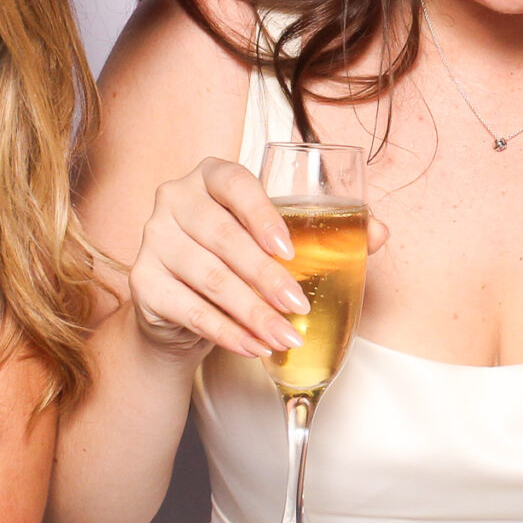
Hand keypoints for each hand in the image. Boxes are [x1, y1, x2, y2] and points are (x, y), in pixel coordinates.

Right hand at [126, 157, 389, 361]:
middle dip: (265, 277)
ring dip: (252, 313)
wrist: (183, 303)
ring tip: (287, 336)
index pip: (234, 182)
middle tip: (299, 305)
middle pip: (222, 238)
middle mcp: (174, 199)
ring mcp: (153, 240)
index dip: (261, 213)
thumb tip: (379, 233)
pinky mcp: (143, 283)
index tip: (290, 249)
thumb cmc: (238, 258)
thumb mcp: (275, 239)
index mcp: (210, 176)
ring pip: (208, 279)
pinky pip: (190, 311)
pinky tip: (256, 347)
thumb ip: (326, 230)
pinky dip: (227, 333)